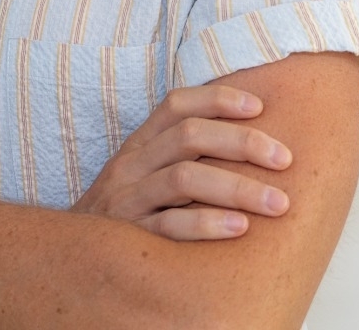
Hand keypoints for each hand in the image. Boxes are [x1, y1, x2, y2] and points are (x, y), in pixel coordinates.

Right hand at [72, 84, 291, 240]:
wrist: (73, 258)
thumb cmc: (126, 212)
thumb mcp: (144, 173)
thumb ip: (181, 154)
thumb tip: (249, 137)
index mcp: (139, 144)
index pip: (177, 105)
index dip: (218, 100)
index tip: (261, 107)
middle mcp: (132, 165)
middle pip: (189, 136)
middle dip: (243, 143)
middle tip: (285, 159)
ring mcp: (128, 200)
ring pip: (184, 179)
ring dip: (238, 187)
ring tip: (279, 203)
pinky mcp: (129, 238)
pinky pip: (170, 226)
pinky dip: (207, 224)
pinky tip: (240, 229)